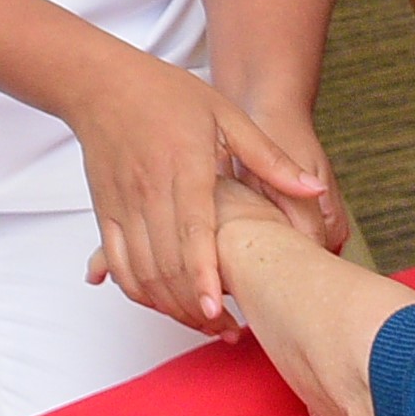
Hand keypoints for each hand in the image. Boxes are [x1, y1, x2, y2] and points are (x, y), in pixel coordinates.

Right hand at [65, 52, 335, 331]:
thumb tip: (314, 189)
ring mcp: (122, 205)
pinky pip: (117, 262)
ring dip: (168, 304)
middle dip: (193, 306)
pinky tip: (162, 302)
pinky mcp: (104, 212)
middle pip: (166, 263)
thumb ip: (269, 157)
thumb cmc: (166, 94)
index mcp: (184, 168)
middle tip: (226, 331)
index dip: (202, 274)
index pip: (192, 231)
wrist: (100, 84)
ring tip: (203, 323)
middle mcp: (149, 191)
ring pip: (140, 270)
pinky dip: (136, 289)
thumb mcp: (226, 114)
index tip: (218, 310)